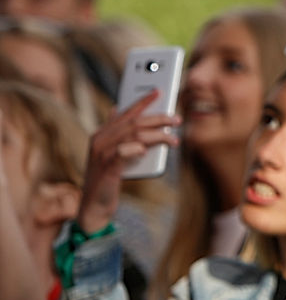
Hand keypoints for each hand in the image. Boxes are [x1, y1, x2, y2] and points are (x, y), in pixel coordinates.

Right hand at [77, 90, 178, 233]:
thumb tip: (120, 110)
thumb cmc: (107, 180)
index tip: (159, 92)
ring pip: (133, 136)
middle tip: (176, 120)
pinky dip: (137, 149)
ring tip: (173, 139)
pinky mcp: (107, 169)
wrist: (94, 206)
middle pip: (133, 123)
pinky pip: (124, 153)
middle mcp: (100, 141)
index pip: (125, 112)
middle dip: (157, 118)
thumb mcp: (112, 155)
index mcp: (101, 135)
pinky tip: (147, 150)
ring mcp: (102, 154)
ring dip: (157, 135)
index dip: (142, 101)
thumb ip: (117, 136)